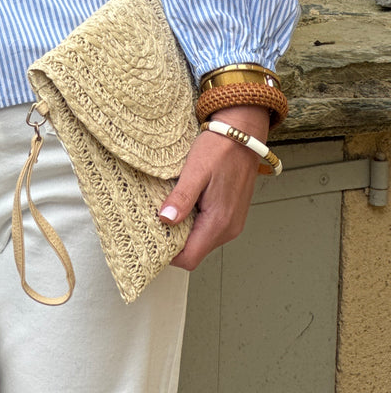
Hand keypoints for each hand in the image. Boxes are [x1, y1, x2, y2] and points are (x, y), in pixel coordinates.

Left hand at [159, 105, 269, 270]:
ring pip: (201, 241)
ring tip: (166, 209)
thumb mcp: (196, 170)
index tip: (150, 241)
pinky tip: (182, 204)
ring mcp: (232, 222)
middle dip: (173, 242)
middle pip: (195, 251)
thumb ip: (182, 198)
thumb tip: (166, 220)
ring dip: (183, 231)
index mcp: (219, 222)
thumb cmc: (220, 148)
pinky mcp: (231, 214)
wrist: (242, 134)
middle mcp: (228, 228)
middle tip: (153, 222)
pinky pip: (208, 229)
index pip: (190, 258)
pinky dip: (193, 222)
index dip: (169, 255)